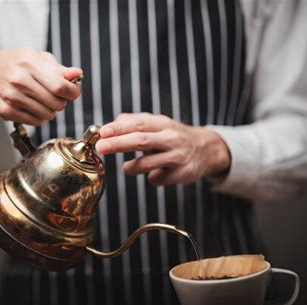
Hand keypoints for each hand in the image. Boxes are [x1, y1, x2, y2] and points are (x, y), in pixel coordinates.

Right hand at [0, 48, 82, 125]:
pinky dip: (39, 116)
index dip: (73, 92)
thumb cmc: (15, 63)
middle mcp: (19, 80)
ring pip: (48, 115)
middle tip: (55, 95)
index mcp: (29, 62)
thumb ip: (59, 68)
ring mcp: (11, 97)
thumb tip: (77, 74)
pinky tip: (32, 105)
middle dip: (62, 102)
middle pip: (56, 103)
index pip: (60, 86)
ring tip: (42, 100)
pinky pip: (36, 122)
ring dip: (51, 110)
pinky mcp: (6, 111)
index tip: (73, 91)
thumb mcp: (37, 57)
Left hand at [95, 113, 230, 185]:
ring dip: (132, 167)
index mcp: (161, 123)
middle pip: (141, 140)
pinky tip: (156, 173)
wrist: (205, 150)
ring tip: (126, 168)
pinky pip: (157, 179)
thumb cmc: (171, 136)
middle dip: (119, 144)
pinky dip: (151, 178)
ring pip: (148, 163)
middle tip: (101, 147)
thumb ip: (132, 123)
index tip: (102, 132)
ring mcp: (178, 156)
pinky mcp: (182, 173)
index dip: (118, 128)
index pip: (137, 124)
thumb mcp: (156, 124)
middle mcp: (171, 137)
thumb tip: (108, 127)